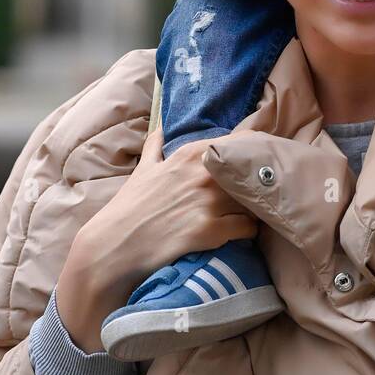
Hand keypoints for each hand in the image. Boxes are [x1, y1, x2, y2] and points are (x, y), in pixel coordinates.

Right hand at [57, 127, 256, 351]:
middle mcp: (204, 173)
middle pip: (254, 171)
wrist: (113, 245)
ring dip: (255, 209)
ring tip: (250, 216)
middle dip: (259, 184)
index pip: (244, 142)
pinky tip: (239, 235)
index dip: (257, 154)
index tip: (260, 165)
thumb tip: (160, 128)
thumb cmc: (130, 208)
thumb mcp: (143, 170)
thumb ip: (155, 146)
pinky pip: (248, 228)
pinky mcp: (209, 230)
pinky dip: (248, 232)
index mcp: (192, 154)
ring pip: (254, 200)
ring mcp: (208, 201)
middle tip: (262, 195)